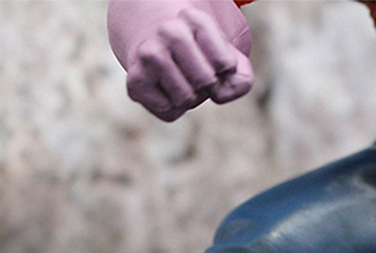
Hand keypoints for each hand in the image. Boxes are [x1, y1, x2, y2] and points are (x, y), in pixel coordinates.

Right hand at [108, 0, 253, 121]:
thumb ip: (241, 77)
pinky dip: (172, 108)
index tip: (212, 58)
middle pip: (206, 82)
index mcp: (195, 19)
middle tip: (194, 73)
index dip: (224, 70)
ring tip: (180, 80)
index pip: (226, 64)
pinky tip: (164, 89)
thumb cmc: (197, 54)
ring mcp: (148, 54)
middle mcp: (169, 31)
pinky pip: (168, 111)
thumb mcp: (226, 56)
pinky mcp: (135, 80)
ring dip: (189, 98)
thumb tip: (220, 94)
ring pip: (186, 99)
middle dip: (206, 86)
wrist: (151, 41)